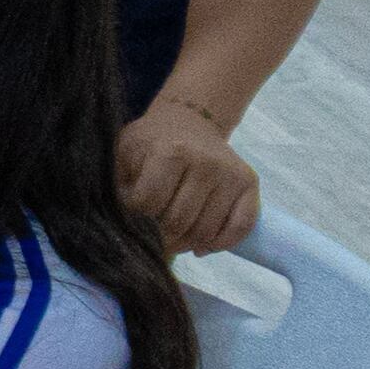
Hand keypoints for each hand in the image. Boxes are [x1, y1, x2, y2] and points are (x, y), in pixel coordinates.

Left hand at [117, 98, 260, 254]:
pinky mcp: (249, 184)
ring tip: (173, 239)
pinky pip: (241, 228)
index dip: (136, 215)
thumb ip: (120, 183)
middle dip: (160, 235)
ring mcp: (230, 175)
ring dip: (185, 244)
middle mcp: (206, 163)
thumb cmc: (151, 142)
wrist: (189, 123)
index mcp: (172, 152)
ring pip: (206, 231)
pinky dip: (220, 244)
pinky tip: (201, 245)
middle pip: (178, 222)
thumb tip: (126, 221)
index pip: (149, 203)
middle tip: (153, 234)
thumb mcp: (126, 152)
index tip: (134, 212)